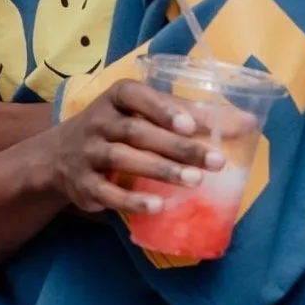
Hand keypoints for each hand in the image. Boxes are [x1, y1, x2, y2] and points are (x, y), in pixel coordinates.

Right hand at [47, 80, 222, 218]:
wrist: (57, 156)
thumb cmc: (117, 128)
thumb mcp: (143, 113)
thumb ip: (188, 114)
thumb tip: (246, 122)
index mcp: (117, 98)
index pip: (138, 97)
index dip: (163, 109)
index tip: (191, 125)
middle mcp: (99, 122)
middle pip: (138, 132)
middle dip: (177, 147)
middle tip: (215, 161)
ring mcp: (88, 153)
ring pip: (124, 159)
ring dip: (161, 171)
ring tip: (195, 182)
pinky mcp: (84, 184)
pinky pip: (107, 193)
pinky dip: (132, 200)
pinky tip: (158, 206)